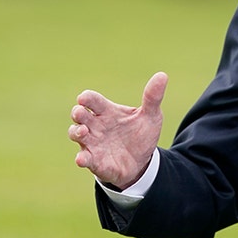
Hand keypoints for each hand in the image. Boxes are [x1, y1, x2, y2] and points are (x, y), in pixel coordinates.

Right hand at [69, 72, 167, 189]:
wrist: (143, 163)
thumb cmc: (141, 136)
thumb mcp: (151, 116)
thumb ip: (153, 98)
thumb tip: (162, 75)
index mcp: (107, 111)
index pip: (92, 100)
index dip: (86, 98)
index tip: (84, 98)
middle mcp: (95, 125)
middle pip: (79, 114)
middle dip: (77, 112)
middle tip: (80, 112)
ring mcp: (92, 143)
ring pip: (75, 134)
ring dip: (76, 132)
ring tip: (83, 132)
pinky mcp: (94, 161)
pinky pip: (83, 159)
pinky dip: (81, 158)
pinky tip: (81, 159)